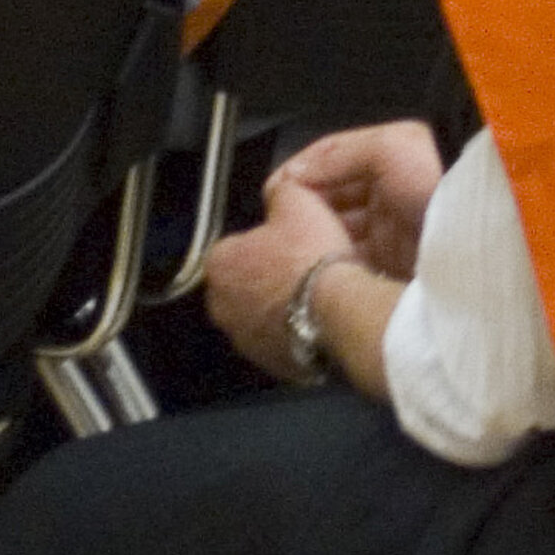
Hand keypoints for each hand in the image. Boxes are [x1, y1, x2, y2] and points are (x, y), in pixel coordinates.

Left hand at [206, 171, 346, 377]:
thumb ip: (280, 191)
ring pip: (258, 313)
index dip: (260, 239)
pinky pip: (276, 338)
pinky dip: (290, 328)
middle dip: (264, 274)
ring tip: (311, 288)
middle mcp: (220, 307)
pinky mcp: (267, 364)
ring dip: (277, 303)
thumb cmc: (310, 255)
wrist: (336, 311)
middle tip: (298, 261)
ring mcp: (243, 341)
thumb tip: (277, 190)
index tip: (283, 238)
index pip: (232, 245)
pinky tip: (315, 314)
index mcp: (219, 265)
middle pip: (242, 282)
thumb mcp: (298, 201)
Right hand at [272, 121, 442, 274]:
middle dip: (305, 211)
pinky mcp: (388, 265)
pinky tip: (318, 270)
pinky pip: (349, 264)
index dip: (302, 173)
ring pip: (336, 234)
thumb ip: (341, 153)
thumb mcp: (391, 149)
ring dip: (316, 241)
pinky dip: (332, 267)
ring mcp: (386, 231)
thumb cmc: (435, 185)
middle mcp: (385, 193)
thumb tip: (296, 172)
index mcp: (386, 160)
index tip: (274, 193)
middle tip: (280, 226)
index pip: (332, 161)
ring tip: (295, 249)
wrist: (470, 241)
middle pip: (331, 200)